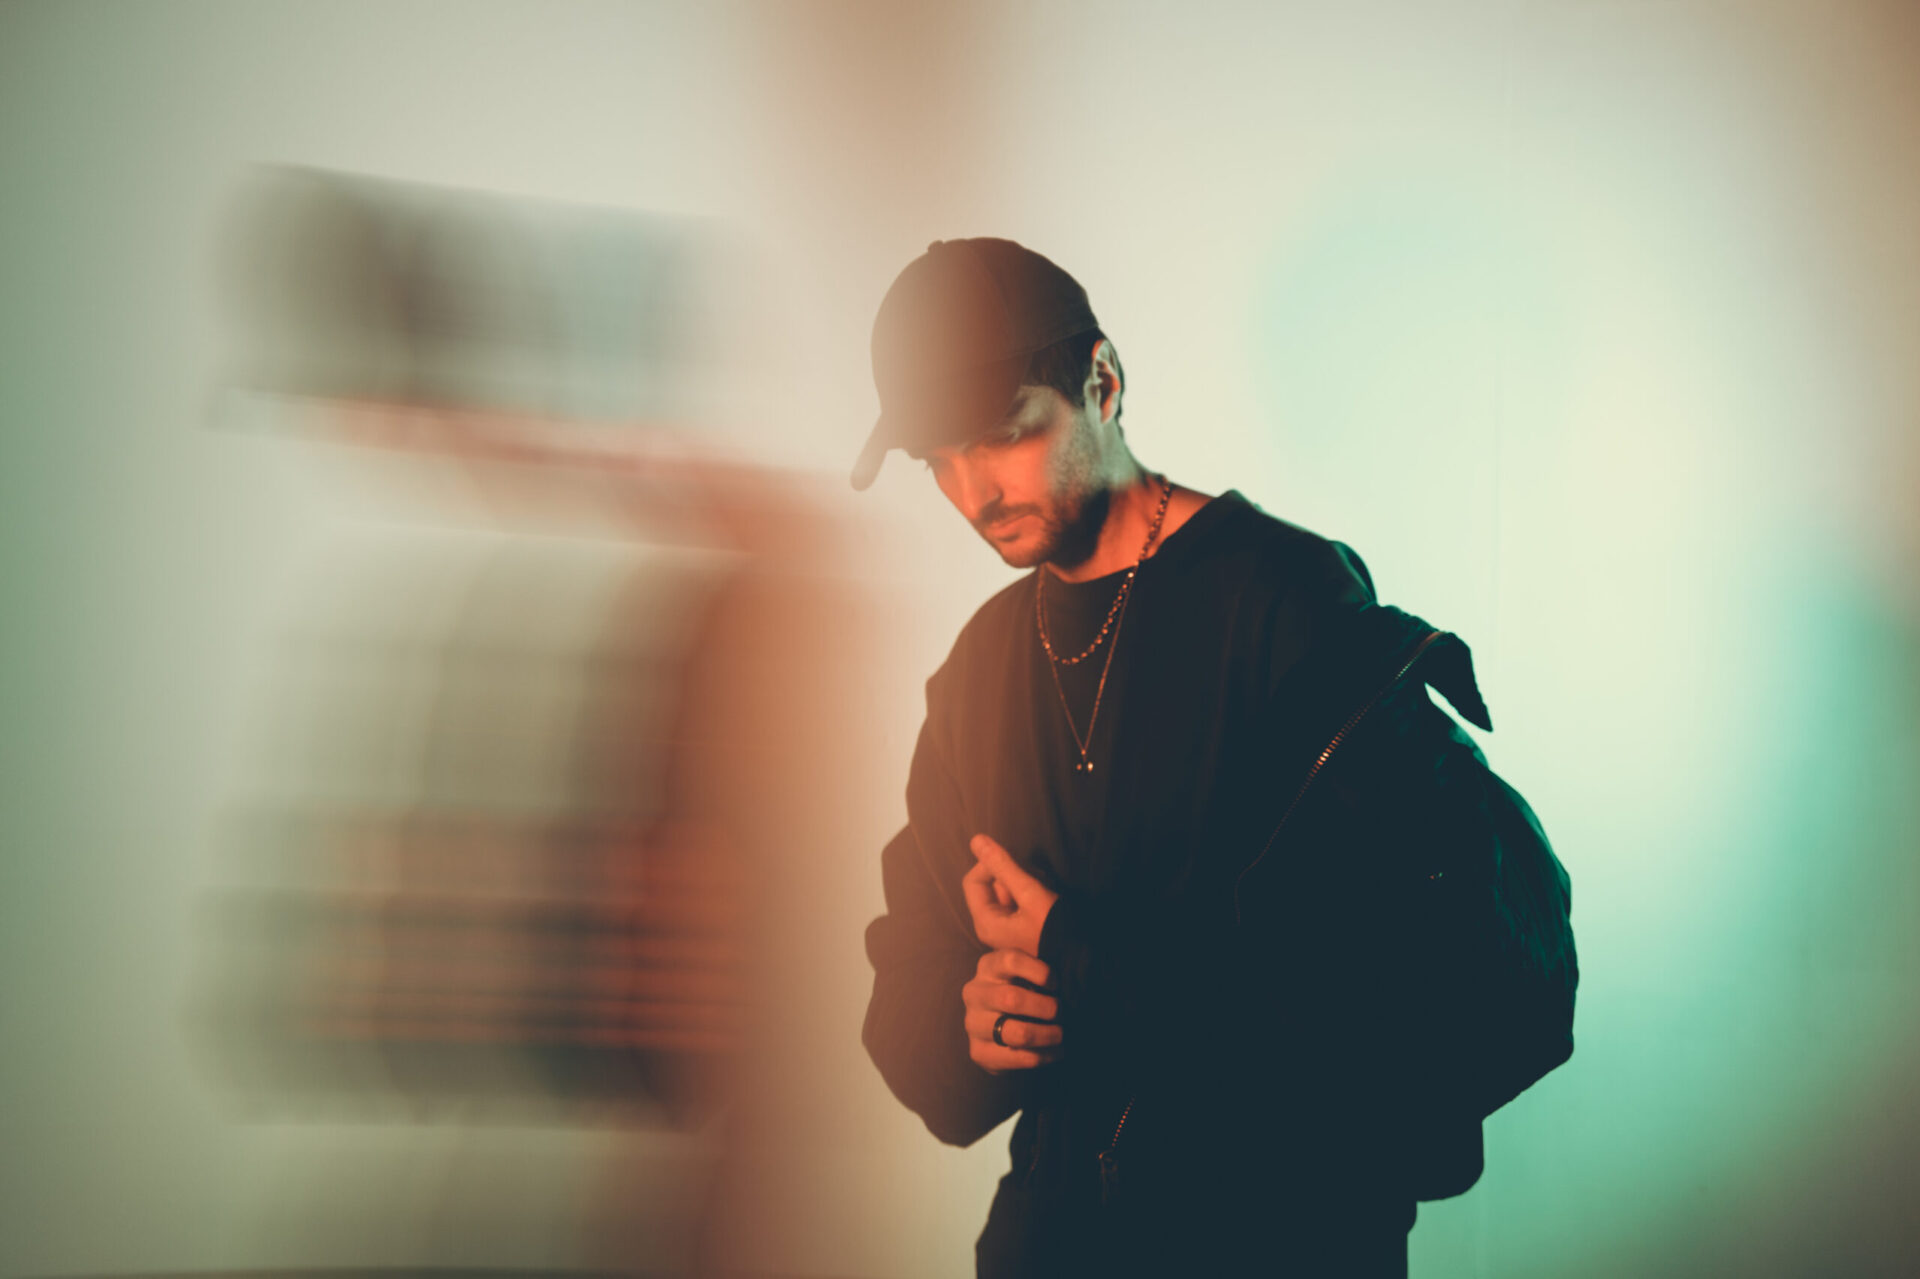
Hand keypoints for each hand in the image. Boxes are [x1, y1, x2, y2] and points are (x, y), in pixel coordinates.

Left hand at [962, 834, 1057, 956]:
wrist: (1083, 959)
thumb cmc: (1055, 930)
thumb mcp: (1030, 893)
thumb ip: (1003, 866)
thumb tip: (976, 840)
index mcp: (986, 922)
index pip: (974, 880)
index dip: (990, 865)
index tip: (1014, 860)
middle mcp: (991, 927)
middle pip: (989, 884)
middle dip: (1010, 873)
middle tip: (1034, 874)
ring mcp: (1006, 927)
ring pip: (1005, 890)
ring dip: (1022, 880)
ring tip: (1043, 884)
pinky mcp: (1021, 926)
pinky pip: (1017, 899)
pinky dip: (1029, 890)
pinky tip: (1045, 893)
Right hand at [963, 948, 1062, 1072]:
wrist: (1000, 1026)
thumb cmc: (1025, 991)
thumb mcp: (1029, 971)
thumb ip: (1040, 962)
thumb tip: (1068, 967)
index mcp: (988, 966)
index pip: (1011, 960)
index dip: (1040, 972)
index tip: (1057, 984)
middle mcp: (974, 993)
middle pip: (1012, 999)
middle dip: (1047, 1009)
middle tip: (1063, 1014)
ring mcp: (973, 1024)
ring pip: (1017, 1033)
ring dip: (1047, 1035)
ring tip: (1061, 1035)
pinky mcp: (979, 1052)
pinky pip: (1018, 1058)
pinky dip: (1044, 1056)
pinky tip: (1056, 1051)